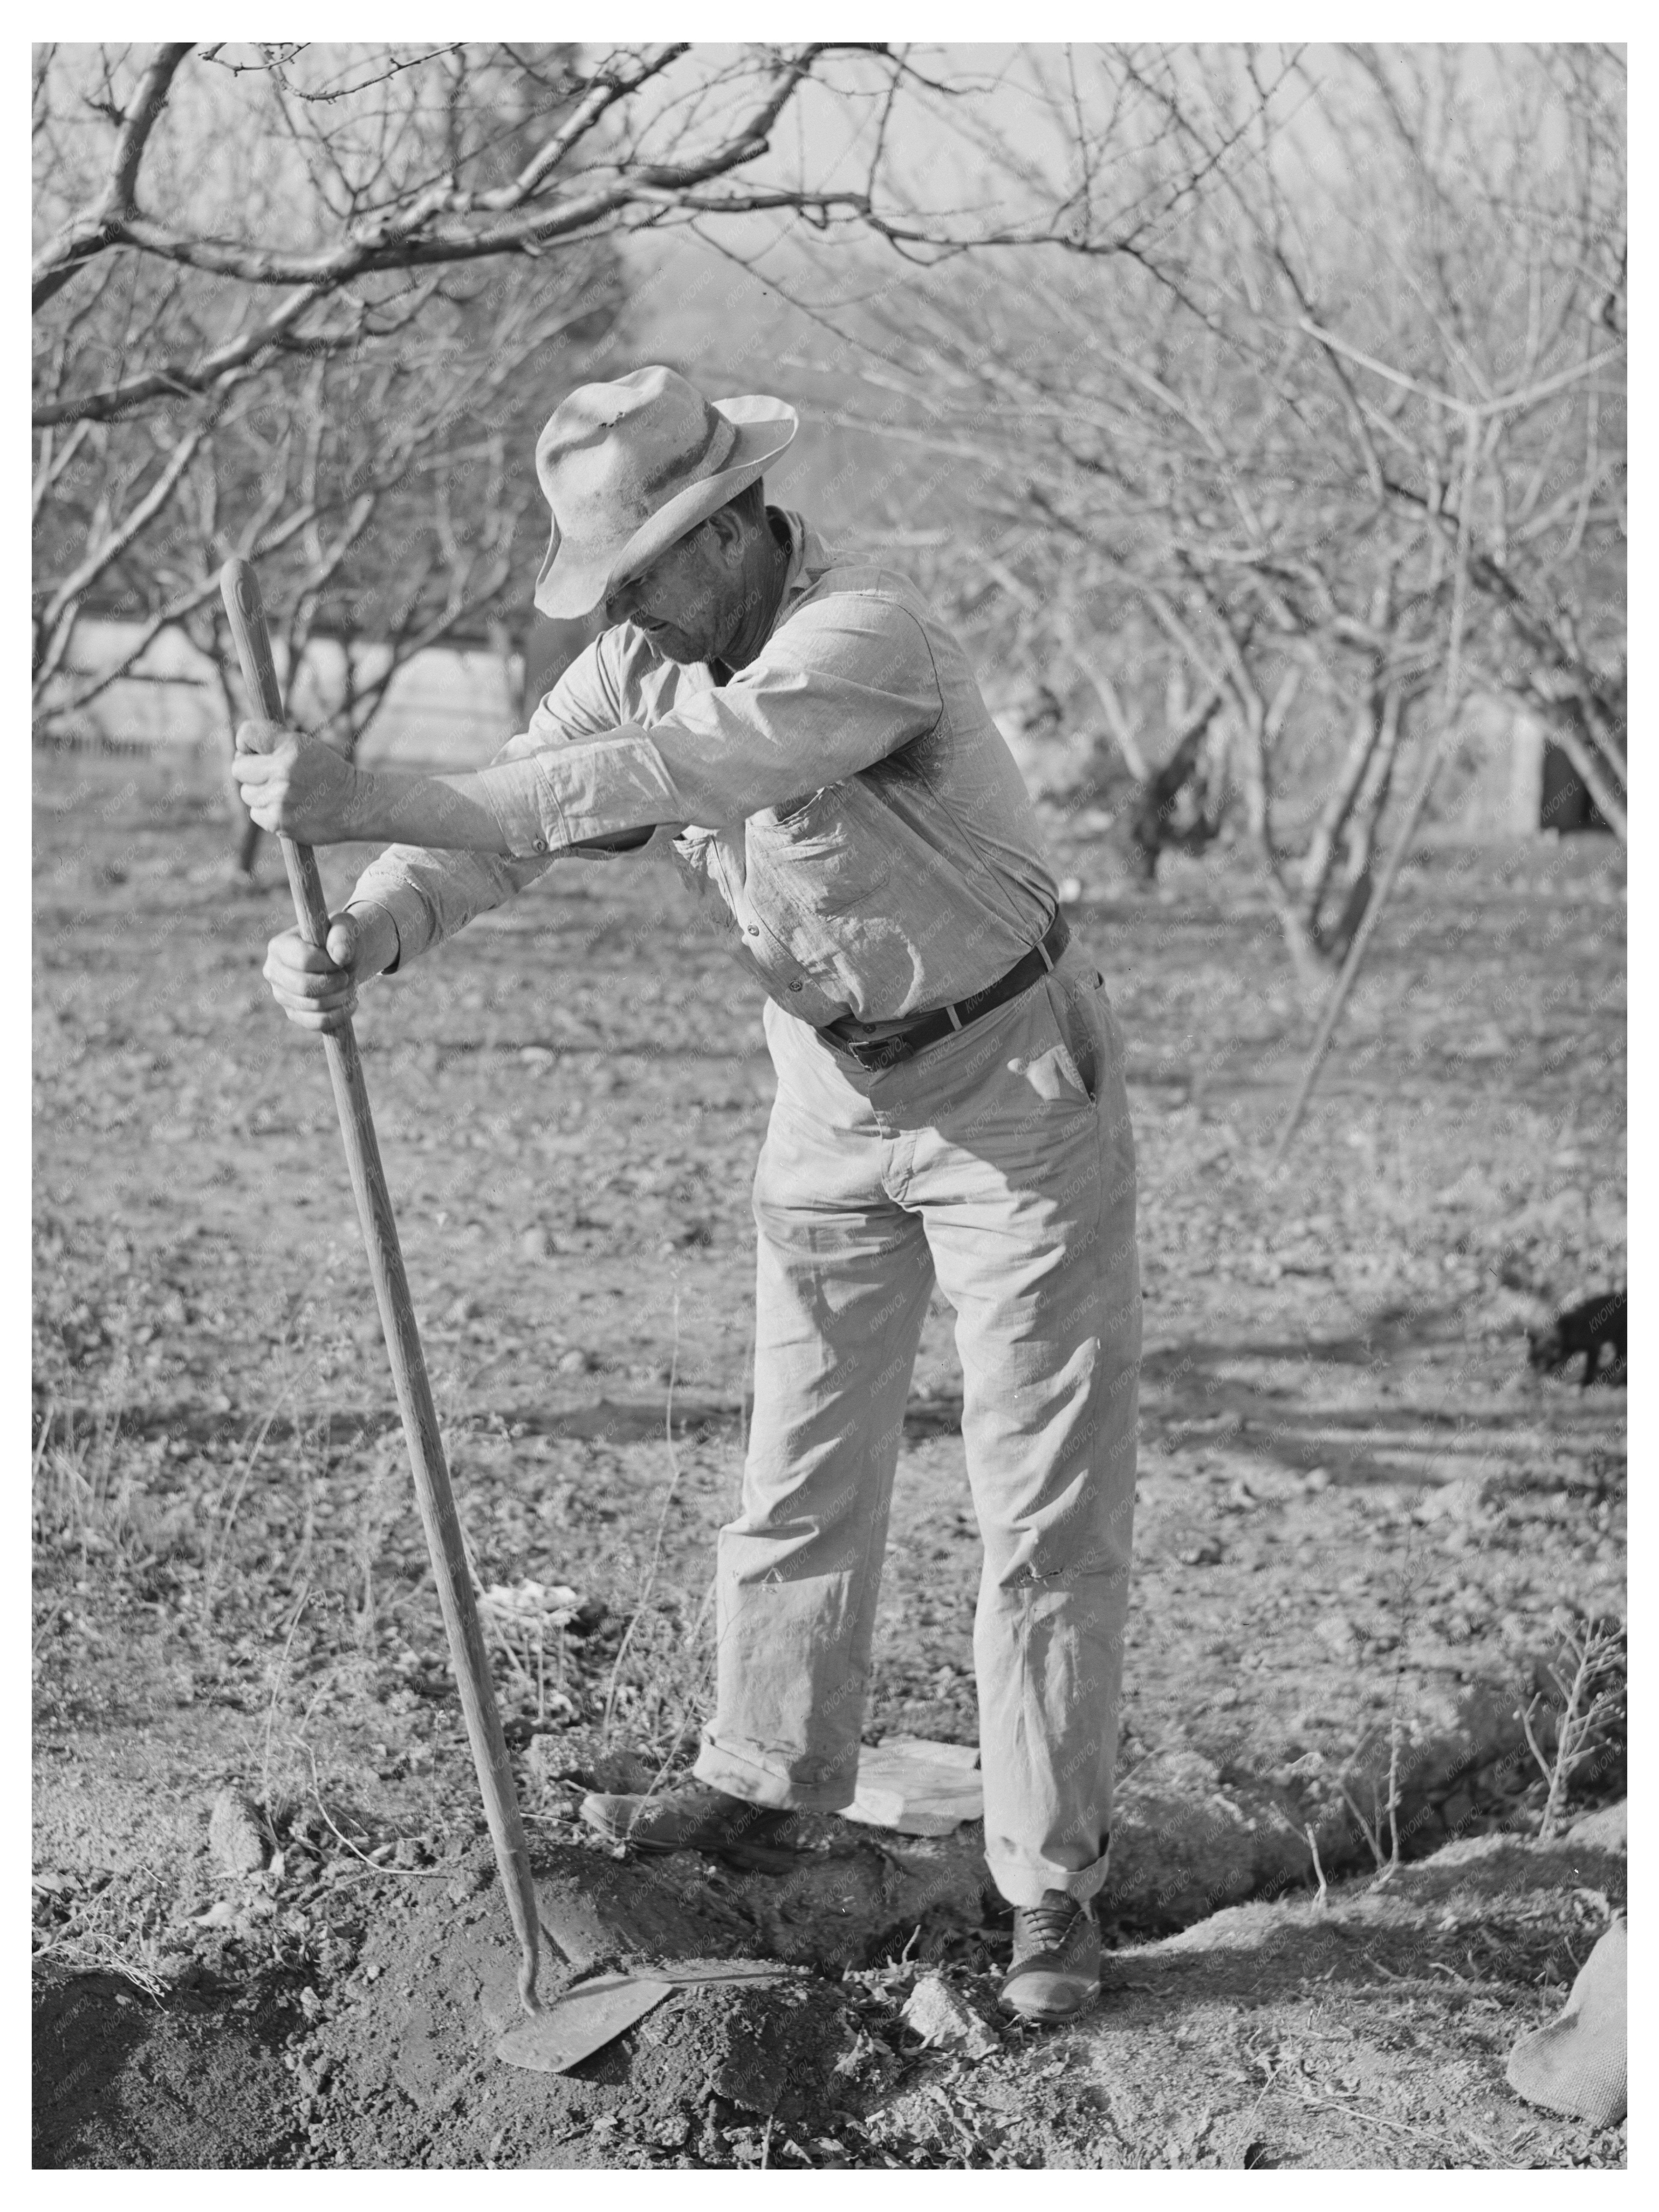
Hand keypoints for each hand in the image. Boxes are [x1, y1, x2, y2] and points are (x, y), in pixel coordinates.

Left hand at [232, 720, 360, 844]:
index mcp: (290, 747)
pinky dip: (267, 812)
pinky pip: (255, 814)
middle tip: (268, 774)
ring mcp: (280, 799)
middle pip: (239, 768)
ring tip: (284, 794)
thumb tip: (241, 750)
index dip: (245, 742)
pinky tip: (288, 809)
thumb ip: (275, 743)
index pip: (246, 733)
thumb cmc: (328, 773)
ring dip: (260, 793)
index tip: (254, 750)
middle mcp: (282, 771)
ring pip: (247, 793)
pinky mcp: (279, 822)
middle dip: (250, 770)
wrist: (356, 805)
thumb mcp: (306, 747)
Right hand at [261, 909, 394, 1034]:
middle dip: (336, 983)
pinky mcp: (294, 1014)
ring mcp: (281, 995)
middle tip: (348, 976)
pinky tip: (350, 1002)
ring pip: (314, 1006)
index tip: (342, 960)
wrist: (341, 959)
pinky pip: (317, 1023)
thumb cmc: (339, 939)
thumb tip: (339, 955)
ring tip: (351, 986)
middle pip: (305, 987)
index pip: (304, 961)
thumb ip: (343, 935)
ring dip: (341, 997)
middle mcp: (273, 972)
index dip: (330, 964)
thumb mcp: (344, 927)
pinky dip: (339, 1015)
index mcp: (278, 946)